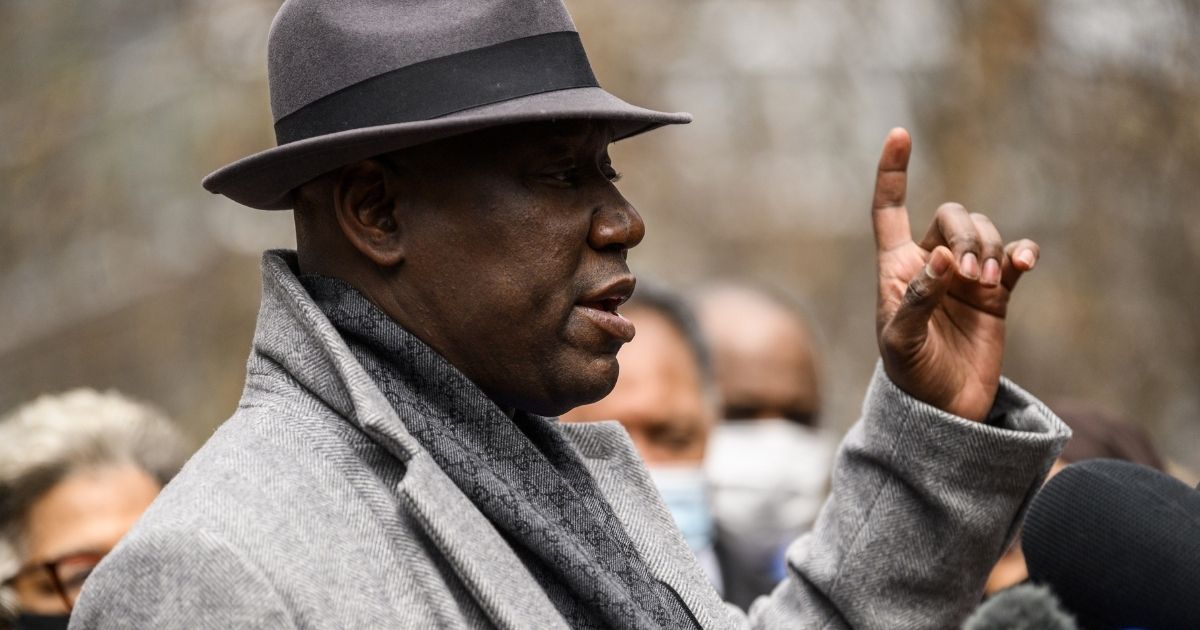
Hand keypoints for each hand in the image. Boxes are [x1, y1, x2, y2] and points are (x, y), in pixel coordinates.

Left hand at [871, 128, 1038, 421]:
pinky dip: (1022, 253)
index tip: (900, 134)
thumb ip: (917, 299)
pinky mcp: (996, 292)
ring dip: (991, 248)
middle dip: (967, 234)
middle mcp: (930, 263)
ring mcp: (965, 276)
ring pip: (985, 232)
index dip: (893, 173)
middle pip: (952, 216)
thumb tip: (940, 258)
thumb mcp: (901, 341)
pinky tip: (1025, 263)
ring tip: (985, 285)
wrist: (944, 409)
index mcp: (895, 267)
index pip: (889, 209)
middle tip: (968, 274)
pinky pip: (1014, 257)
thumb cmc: (909, 375)